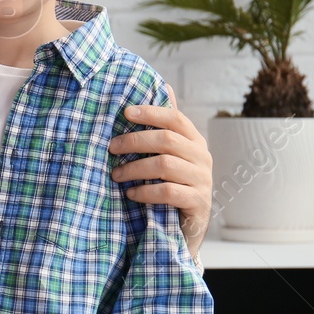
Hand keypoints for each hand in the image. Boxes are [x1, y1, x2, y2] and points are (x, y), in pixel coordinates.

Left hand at [108, 83, 211, 257]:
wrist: (189, 229)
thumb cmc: (174, 186)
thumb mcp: (171, 157)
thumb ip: (166, 128)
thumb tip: (163, 85)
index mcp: (195, 141)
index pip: (175, 118)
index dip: (150, 112)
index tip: (124, 112)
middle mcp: (203, 157)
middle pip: (167, 140)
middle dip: (134, 141)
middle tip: (110, 147)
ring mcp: (203, 180)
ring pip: (165, 165)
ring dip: (134, 168)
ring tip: (115, 174)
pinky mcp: (198, 203)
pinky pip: (168, 192)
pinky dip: (145, 191)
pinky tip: (130, 193)